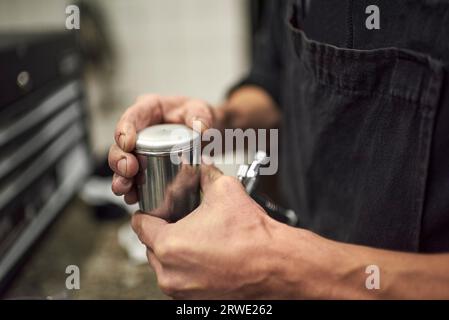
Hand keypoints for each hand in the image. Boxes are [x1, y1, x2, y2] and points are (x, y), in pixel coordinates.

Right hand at [108, 94, 221, 202]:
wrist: (206, 133)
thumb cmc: (198, 116)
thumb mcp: (201, 111)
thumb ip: (200, 116)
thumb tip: (201, 129)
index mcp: (149, 109)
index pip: (131, 116)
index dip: (124, 130)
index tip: (127, 144)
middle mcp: (139, 130)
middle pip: (120, 144)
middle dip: (119, 159)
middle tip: (128, 170)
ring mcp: (140, 150)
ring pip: (122, 165)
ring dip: (121, 178)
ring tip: (125, 189)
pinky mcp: (145, 167)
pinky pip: (134, 180)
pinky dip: (132, 190)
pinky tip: (133, 198)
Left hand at [131, 163, 284, 298]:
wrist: (276, 265)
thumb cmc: (252, 236)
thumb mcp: (225, 191)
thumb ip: (206, 175)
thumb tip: (203, 166)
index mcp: (169, 245)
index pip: (140, 225)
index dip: (148, 212)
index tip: (156, 209)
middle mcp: (170, 273)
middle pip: (151, 246)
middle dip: (163, 232)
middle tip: (180, 221)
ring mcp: (181, 291)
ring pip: (164, 265)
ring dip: (174, 251)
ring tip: (197, 238)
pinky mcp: (194, 301)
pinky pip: (180, 279)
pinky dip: (187, 267)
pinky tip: (206, 255)